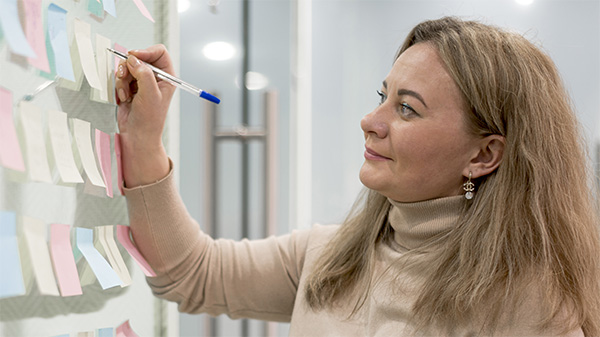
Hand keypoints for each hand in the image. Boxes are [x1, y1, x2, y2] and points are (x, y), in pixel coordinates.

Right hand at [115, 44, 174, 186]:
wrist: (137, 135)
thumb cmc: (150, 119)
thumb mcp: (150, 94)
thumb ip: (144, 74)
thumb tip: (134, 60)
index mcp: (167, 76)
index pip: (159, 52)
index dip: (146, 51)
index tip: (134, 56)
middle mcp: (155, 76)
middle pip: (139, 57)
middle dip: (130, 67)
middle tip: (125, 76)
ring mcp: (141, 81)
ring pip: (127, 66)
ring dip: (123, 78)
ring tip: (126, 94)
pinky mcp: (129, 86)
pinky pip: (120, 76)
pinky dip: (119, 85)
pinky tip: (124, 98)